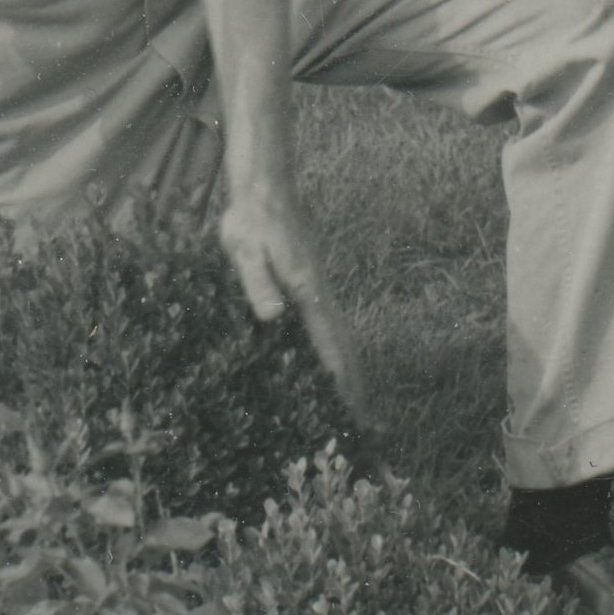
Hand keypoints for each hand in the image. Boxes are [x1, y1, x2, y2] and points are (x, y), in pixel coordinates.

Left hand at [218, 164, 369, 421]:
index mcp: (307, 294)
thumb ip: (258, 284)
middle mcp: (320, 296)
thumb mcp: (244, 252)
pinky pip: (332, 327)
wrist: (264, 187)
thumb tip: (273, 317)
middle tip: (368, 426)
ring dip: (352, 372)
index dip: (342, 384)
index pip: (331, 348)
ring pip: (342, 338)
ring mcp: (319, 290)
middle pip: (346, 348)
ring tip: (358, 406)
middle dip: (357, 387)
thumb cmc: (251, 221)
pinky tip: (331, 364)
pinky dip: (339, 352)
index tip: (355, 416)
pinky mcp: (311, 285)